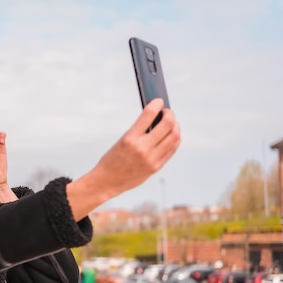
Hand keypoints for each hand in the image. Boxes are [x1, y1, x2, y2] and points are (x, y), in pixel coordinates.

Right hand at [67, 98, 180, 219]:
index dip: (157, 104)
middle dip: (170, 115)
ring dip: (175, 126)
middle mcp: (142, 148)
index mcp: (130, 139)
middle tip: (167, 112)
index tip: (158, 101)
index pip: (148, 114)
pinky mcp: (156, 167)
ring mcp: (151, 159)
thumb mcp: (122, 141)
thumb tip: (156, 118)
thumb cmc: (112, 160)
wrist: (107, 181)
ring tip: (172, 123)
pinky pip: (172, 149)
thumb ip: (140, 131)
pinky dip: (175, 139)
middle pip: (167, 125)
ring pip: (174, 137)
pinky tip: (172, 136)